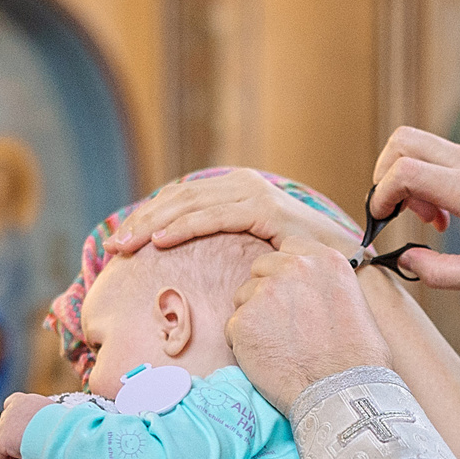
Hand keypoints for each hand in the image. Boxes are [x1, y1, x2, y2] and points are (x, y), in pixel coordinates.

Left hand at [0, 390, 53, 458]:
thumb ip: (46, 418)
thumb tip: (53, 427)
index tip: (17, 426)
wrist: (54, 430)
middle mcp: (11, 410)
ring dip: (5, 448)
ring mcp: (4, 425)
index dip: (12, 415)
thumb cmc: (60, 423)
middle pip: (4, 422)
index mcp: (24, 401)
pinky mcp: (2, 441)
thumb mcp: (53, 414)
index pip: (11, 403)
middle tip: (17, 447)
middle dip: (9, 434)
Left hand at [104, 168, 363, 259]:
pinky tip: (159, 242)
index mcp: (235, 192)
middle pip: (179, 199)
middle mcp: (242, 185)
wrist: (345, 273)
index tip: (120, 244)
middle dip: (142, 221)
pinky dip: (184, 227)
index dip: (147, 219)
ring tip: (126, 245)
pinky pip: (214, 217)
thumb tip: (184, 268)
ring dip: (153, 225)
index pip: (181, 201)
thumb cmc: (297, 273)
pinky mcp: (264, 208)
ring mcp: (254, 193)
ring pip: (190, 205)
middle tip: (113, 246)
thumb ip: (222, 252)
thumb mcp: (250, 258)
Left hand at [228, 238, 393, 412]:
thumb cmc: (357, 359)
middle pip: (261, 269)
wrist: (343, 393)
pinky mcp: (243, 321)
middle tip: (286, 327)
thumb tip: (306, 286)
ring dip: (255, 319)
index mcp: (326, 259)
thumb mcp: (354, 301)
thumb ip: (323, 283)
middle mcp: (295, 267)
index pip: (288, 250)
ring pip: (244, 297)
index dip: (288, 274)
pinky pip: (233, 328)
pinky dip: (245, 345)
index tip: (296, 297)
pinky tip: (269, 360)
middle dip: (268, 294)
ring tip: (281, 347)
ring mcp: (266, 292)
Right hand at [365, 128, 459, 292]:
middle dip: (385, 175)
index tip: (380, 221)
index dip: (381, 194)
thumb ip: (439, 273)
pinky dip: (426, 177)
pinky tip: (445, 213)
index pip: (406, 170)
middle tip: (398, 213)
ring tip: (429, 218)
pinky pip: (438, 155)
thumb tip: (404, 259)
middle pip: (403, 140)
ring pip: (418, 143)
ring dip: (407, 177)